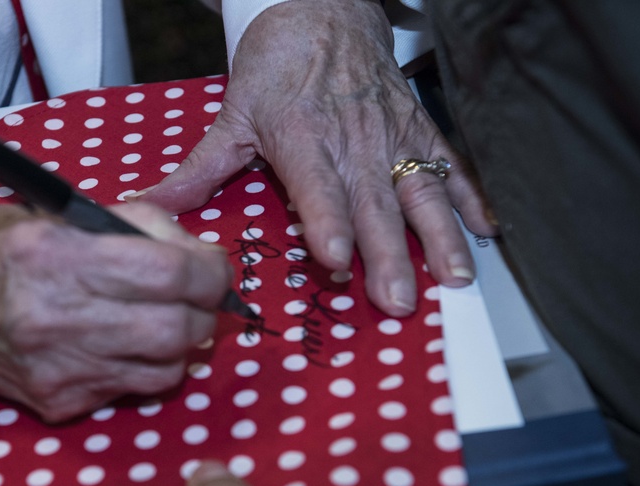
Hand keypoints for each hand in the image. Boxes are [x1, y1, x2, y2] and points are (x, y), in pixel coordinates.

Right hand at [0, 202, 232, 421]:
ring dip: (181, 345)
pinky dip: (144, 367)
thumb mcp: (60, 216)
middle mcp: (59, 316)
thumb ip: (135, 228)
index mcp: (59, 255)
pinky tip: (124, 345)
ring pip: (166, 369)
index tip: (215, 268)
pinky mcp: (59, 402)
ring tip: (165, 322)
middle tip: (200, 300)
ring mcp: (59, 367)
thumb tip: (200, 255)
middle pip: (178, 329)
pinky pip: (132, 390)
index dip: (210, 271)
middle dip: (205, 313)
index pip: (171, 272)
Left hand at [136, 0, 496, 315]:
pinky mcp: (418, 127)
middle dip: (389, 257)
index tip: (336, 260)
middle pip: (373, 206)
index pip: (318, 189)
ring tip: (455, 278)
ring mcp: (392, 136)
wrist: (321, 9)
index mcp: (303, 139)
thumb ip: (198, 171)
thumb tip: (150, 206)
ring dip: (439, 238)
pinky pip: (449, 163)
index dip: (329, 225)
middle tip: (398, 302)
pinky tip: (489, 230)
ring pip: (420, 191)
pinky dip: (472, 196)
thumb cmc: (276, 68)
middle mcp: (354, 141)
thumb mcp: (231, 117)